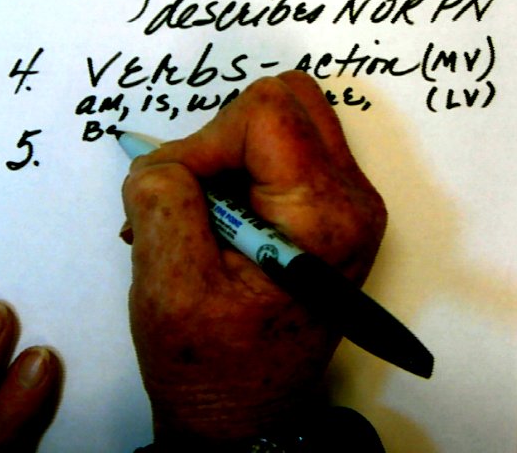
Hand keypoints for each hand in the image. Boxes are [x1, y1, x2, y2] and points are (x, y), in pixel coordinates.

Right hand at [121, 71, 386, 443]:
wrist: (246, 418)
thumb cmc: (212, 366)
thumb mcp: (168, 285)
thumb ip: (164, 199)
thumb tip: (164, 158)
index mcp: (325, 215)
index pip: (265, 111)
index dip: (203, 142)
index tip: (177, 197)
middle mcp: (352, 199)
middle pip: (285, 99)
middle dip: (221, 136)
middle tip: (190, 198)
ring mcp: (347, 202)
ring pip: (282, 117)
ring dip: (226, 153)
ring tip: (195, 219)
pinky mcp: (329, 210)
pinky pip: (281, 149)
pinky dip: (237, 169)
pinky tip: (212, 222)